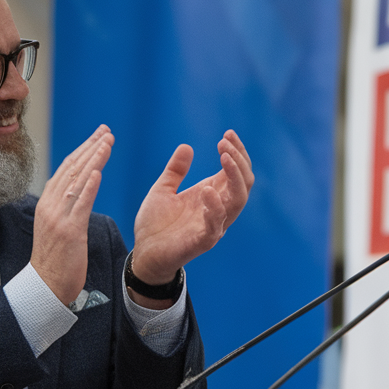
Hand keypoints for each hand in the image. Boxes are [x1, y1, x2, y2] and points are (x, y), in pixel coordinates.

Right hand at [31, 126, 113, 304]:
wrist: (45, 286)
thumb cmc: (55, 259)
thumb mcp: (58, 226)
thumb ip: (66, 206)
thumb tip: (78, 188)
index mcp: (48, 203)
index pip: (66, 169)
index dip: (83, 150)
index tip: (98, 136)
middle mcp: (51, 206)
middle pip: (72, 169)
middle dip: (90, 147)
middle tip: (106, 131)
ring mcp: (58, 218)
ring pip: (77, 182)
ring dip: (93, 160)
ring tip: (106, 142)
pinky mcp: (69, 232)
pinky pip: (80, 205)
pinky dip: (89, 186)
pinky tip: (98, 172)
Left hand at [130, 129, 253, 283]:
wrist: (143, 254)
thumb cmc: (156, 224)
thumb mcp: (163, 190)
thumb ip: (176, 170)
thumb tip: (186, 146)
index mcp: (212, 195)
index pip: (237, 172)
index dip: (237, 152)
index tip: (227, 134)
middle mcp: (219, 209)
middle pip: (244, 183)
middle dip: (239, 160)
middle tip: (224, 142)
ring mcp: (213, 225)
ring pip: (238, 201)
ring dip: (234, 177)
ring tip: (224, 157)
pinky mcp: (202, 241)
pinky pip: (216, 225)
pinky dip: (215, 207)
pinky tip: (207, 190)